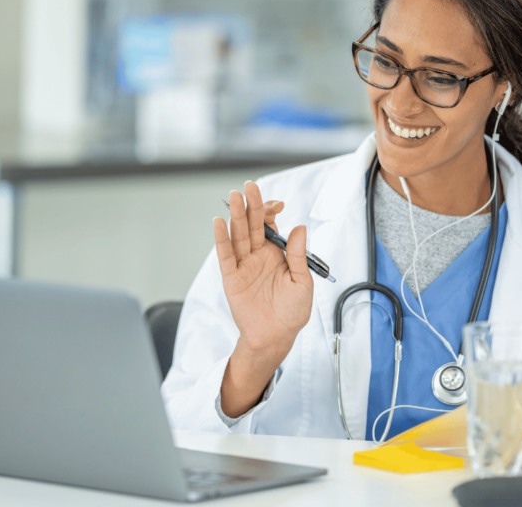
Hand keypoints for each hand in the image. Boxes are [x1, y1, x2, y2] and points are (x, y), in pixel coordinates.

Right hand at [215, 181, 313, 416]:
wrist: (276, 336)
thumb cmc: (292, 311)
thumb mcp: (302, 282)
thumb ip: (298, 255)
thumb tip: (299, 227)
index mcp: (276, 253)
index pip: (270, 225)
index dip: (271, 212)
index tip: (278, 204)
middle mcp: (258, 255)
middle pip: (253, 224)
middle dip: (252, 205)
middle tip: (249, 186)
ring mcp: (244, 265)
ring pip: (238, 235)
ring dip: (236, 216)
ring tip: (235, 197)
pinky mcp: (232, 278)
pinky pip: (225, 255)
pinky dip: (221, 239)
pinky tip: (218, 223)